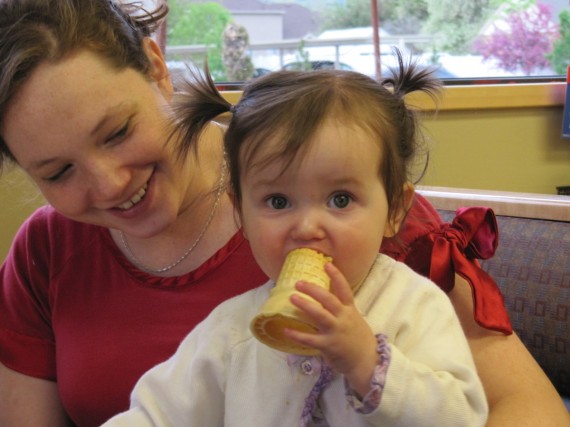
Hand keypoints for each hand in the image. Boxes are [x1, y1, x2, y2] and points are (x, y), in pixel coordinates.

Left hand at [285, 262, 377, 396]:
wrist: (368, 361)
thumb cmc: (358, 339)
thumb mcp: (354, 319)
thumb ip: (341, 310)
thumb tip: (323, 299)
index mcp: (350, 310)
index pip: (344, 289)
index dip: (336, 276)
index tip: (326, 264)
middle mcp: (343, 317)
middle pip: (328, 299)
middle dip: (313, 289)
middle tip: (298, 283)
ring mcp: (336, 331)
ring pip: (320, 315)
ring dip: (305, 305)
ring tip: (292, 297)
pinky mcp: (329, 345)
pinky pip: (310, 339)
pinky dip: (297, 335)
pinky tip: (286, 330)